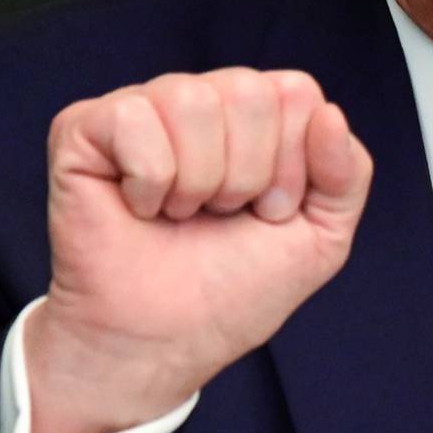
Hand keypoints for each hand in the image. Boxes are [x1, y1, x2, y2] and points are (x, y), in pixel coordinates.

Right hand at [26, 68, 371, 432]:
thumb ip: (348, 175)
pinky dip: (148, 180)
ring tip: (182, 213)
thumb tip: (329, 113)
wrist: (163, 342)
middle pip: (249, 90)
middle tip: (221, 214)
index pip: (295, 91)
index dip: (292, 164)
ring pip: (192, 99)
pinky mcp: (84, 128)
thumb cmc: (231, 290)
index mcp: (258, 114)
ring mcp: (141, 108)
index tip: (268, 212)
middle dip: (248, 174)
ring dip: (198, 180)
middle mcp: (201, 100)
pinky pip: (133, 118)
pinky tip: (140, 207)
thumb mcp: (321, 238)